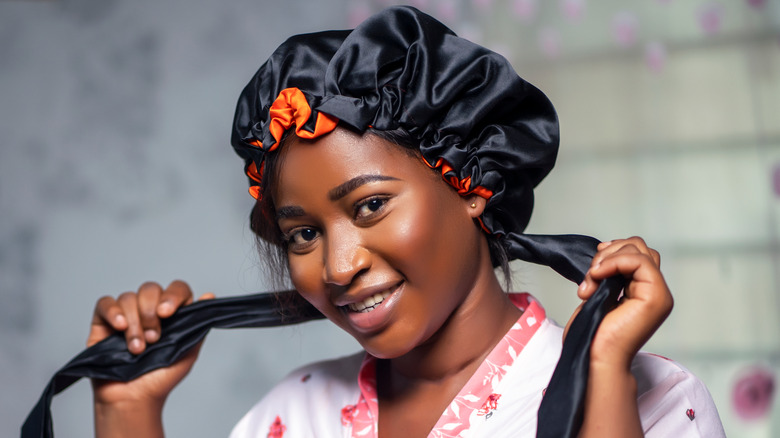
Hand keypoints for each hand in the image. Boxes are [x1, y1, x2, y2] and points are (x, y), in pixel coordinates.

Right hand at [88, 280, 214, 406]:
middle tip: (153, 339)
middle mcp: (149, 310)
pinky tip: (119, 327)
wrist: (133, 399)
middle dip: (151, 312)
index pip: (176, 289)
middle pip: (150, 289)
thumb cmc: (160, 378)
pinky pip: (104, 303)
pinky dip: (112, 312)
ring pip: (129, 297)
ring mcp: (126, 314)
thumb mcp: (188, 352)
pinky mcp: (103, 322)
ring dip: (135, 322)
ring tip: (137, 348)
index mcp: (172, 314)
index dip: (173, 295)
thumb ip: (198, 323)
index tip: (167, 313)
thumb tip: (209, 296)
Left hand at [565, 237, 673, 369]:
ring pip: (639, 250)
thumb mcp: (599, 294)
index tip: (592, 266)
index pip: (635, 253)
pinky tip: (597, 275)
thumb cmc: (593, 333)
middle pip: (639, 247)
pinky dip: (614, 262)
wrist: (595, 357)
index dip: (613, 251)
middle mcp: (655, 290)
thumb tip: (604, 253)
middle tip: (590, 275)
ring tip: (591, 280)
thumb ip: (609, 274)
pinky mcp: (656, 296)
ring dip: (607, 259)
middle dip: (608, 253)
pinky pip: (639, 261)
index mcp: (642, 290)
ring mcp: (658, 293)